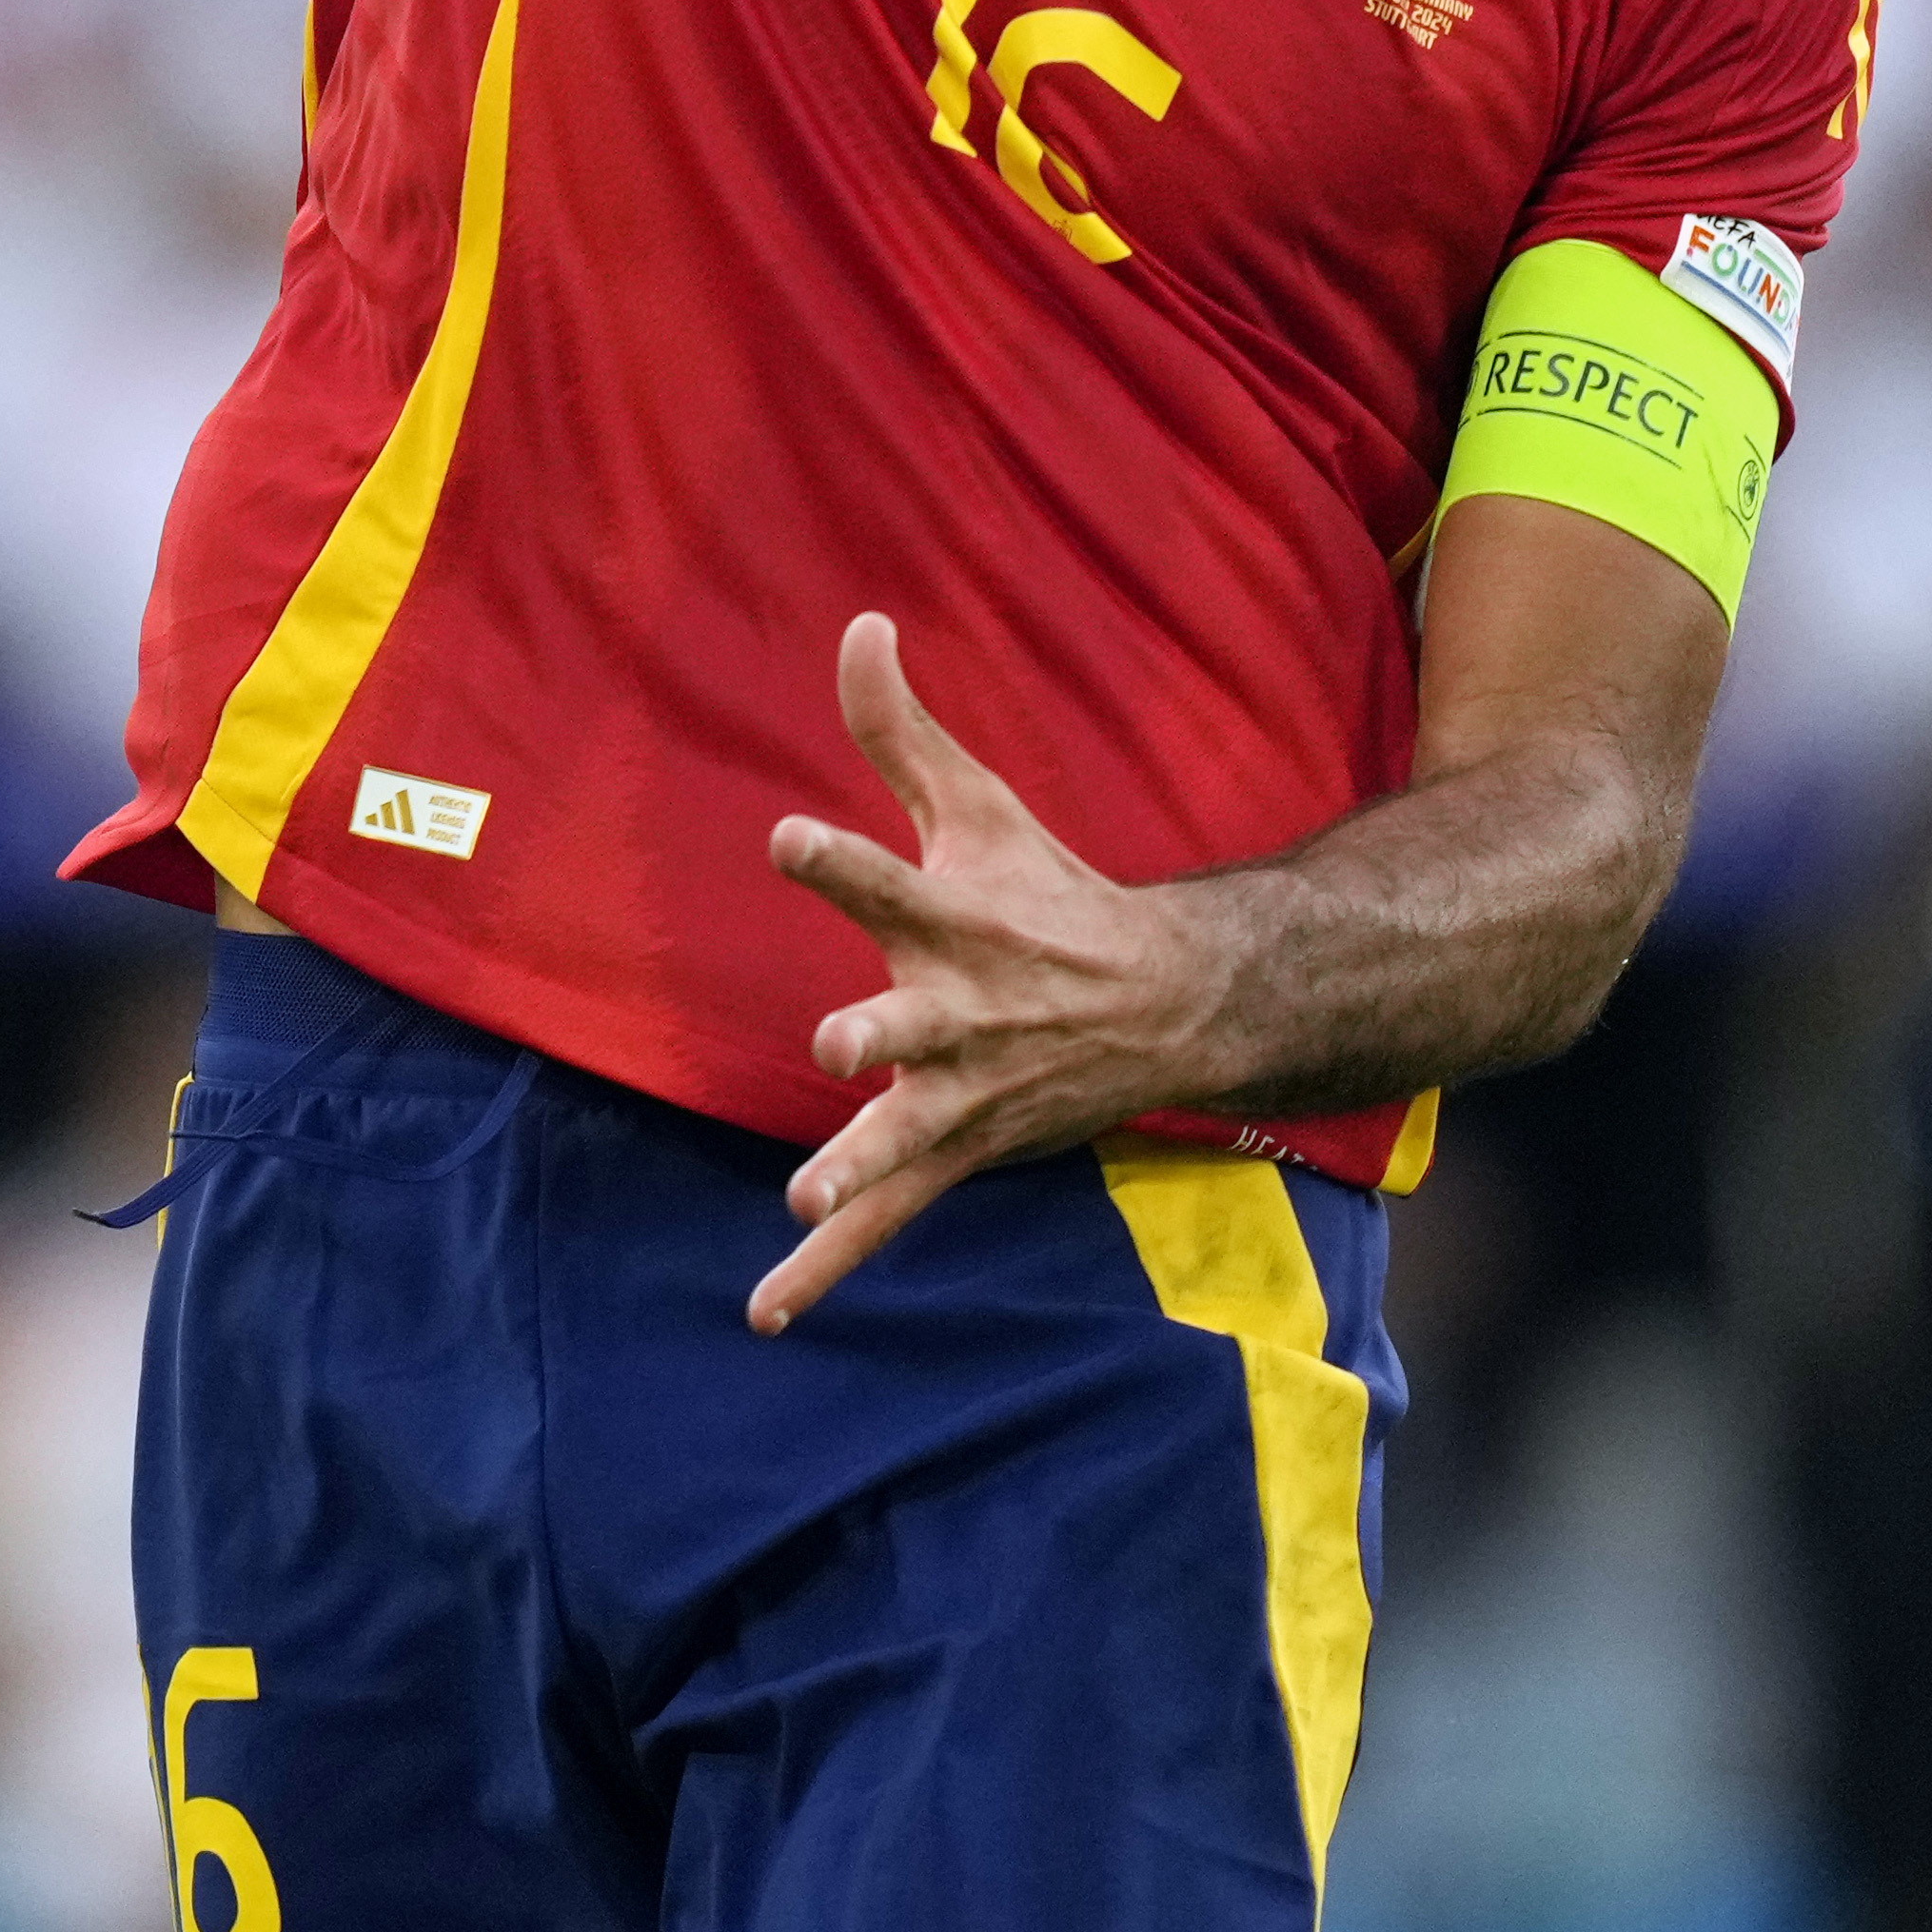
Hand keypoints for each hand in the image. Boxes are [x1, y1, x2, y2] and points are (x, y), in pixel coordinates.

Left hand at [748, 614, 1215, 1333]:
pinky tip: (765, 1311)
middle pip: (908, 1023)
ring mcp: (960, 1092)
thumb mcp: (977, 802)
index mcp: (954, 919)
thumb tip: (858, 620)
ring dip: (859, 1166)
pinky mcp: (956, 1150)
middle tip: (836, 1041)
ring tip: (805, 1192)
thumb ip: (899, 725)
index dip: (834, 859)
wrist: (1167, 1002)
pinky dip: (827, 1267)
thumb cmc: (1051, 891)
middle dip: (876, 1032)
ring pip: (904, 1138)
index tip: (785, 837)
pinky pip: (887, 1218)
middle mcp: (957, 1010)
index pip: (884, 877)